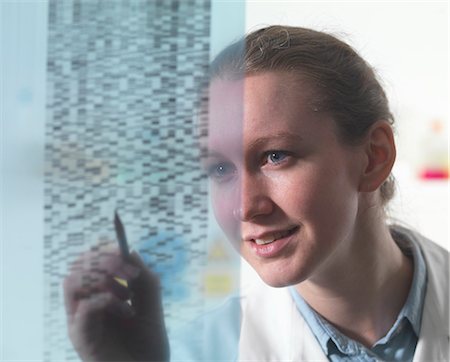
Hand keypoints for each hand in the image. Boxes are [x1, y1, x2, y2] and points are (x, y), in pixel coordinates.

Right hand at [63, 245, 169, 360]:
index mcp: (102, 293)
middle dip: (105, 261)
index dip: (105, 250)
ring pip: (73, 280)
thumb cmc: (147, 344)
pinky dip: (106, 300)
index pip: (91, 260)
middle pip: (79, 265)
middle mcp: (87, 302)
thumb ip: (144, 279)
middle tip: (131, 274)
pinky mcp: (80, 335)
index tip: (123, 250)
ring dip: (102, 278)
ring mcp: (81, 319)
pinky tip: (126, 311)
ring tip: (127, 295)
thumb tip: (130, 251)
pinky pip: (84, 306)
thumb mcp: (152, 304)